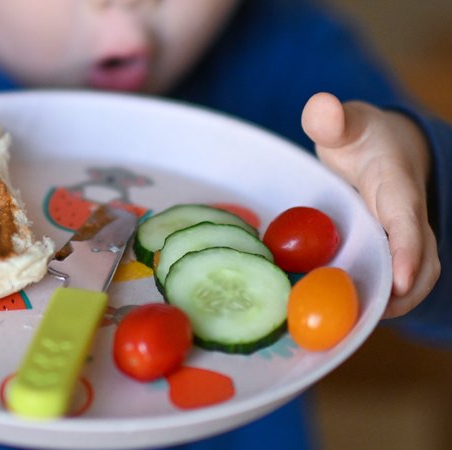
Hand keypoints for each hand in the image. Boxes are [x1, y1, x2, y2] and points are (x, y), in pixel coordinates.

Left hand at [302, 92, 439, 317]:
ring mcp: (404, 239)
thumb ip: (332, 119)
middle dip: (400, 295)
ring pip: (412, 278)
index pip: (408, 223)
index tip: (401, 283)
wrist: (387, 149)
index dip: (407, 253)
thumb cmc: (361, 138)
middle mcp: (409, 219)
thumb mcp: (347, 124)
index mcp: (398, 188)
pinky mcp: (393, 252)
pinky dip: (377, 299)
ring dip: (389, 303)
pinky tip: (344, 315)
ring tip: (349, 326)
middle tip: (359, 320)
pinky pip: (393, 280)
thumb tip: (321, 107)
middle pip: (420, 263)